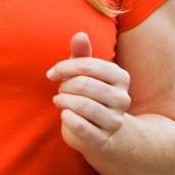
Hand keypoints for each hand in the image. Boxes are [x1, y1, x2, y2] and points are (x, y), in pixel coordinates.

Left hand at [46, 32, 131, 153]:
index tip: (51, 73)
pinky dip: (67, 118)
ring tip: (60, 101)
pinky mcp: (104, 140)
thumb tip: (80, 34)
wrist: (98, 132)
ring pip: (82, 105)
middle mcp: (123, 99)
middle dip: (65, 86)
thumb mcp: (83, 73)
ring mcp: (116, 121)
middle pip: (83, 85)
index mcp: (120, 77)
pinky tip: (64, 115)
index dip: (64, 67)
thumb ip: (81, 54)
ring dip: (63, 101)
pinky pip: (81, 126)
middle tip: (61, 91)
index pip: (88, 65)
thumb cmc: (87, 95)